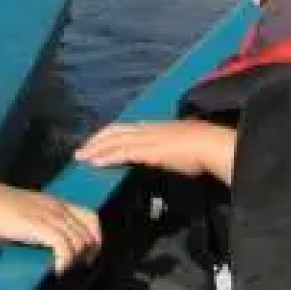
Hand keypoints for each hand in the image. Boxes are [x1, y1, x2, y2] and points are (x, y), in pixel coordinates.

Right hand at [0, 181, 100, 274]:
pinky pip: (64, 246)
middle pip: (90, 231)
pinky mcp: (36, 225)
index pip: (90, 217)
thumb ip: (38, 223)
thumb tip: (46, 244)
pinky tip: (57, 269)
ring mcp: (47, 215)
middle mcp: (55, 206)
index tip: (87, 255)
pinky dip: (65, 261)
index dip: (95, 238)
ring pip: (80, 240)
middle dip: (89, 252)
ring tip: (64, 268)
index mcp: (53, 202)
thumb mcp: (23, 211)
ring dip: (76, 259)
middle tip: (77, 265)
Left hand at [74, 120, 236, 184]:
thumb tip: (160, 154)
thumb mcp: (177, 144)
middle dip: (96, 140)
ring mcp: (144, 138)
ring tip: (81, 158)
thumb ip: (164, 149)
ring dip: (95, 149)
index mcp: (152, 127)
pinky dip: (106, 157)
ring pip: (113, 141)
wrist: (209, 145)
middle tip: (81, 151)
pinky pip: (120, 153)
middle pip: (113, 131)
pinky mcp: (146, 150)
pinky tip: (95, 163)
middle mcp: (145, 129)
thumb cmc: (199, 147)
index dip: (108, 134)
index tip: (96, 142)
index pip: (124, 128)